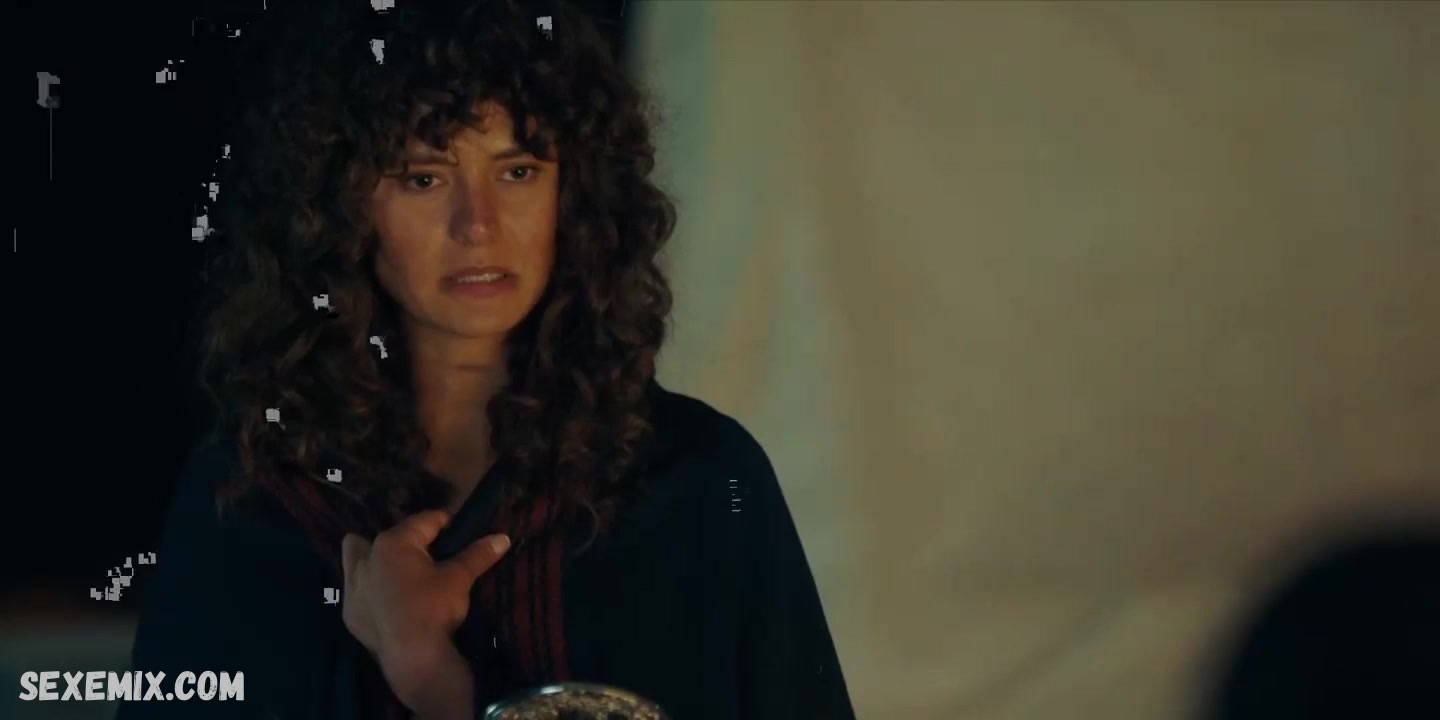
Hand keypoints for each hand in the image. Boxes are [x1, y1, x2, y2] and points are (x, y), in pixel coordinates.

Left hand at [341, 511, 510, 707]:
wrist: (411, 656)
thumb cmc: (434, 608)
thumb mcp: (459, 578)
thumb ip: (478, 554)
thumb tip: (503, 537)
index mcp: (394, 542)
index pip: (423, 522)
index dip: (444, 524)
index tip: (457, 531)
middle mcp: (366, 558)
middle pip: (385, 537)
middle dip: (404, 541)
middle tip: (427, 557)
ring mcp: (352, 587)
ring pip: (356, 559)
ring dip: (374, 561)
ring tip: (399, 575)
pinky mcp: (349, 612)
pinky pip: (357, 591)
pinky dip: (370, 592)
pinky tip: (387, 603)